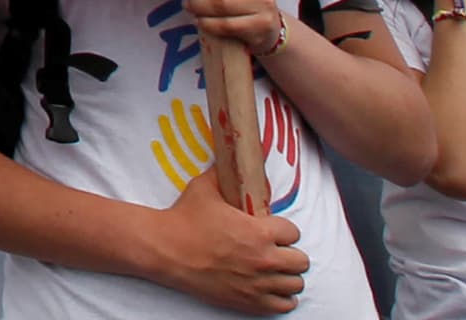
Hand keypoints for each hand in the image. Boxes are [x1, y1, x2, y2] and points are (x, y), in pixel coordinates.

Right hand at [146, 168, 307, 313]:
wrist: (164, 250)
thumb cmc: (183, 219)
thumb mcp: (204, 188)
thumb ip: (224, 175)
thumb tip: (233, 160)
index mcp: (259, 231)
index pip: (294, 233)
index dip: (283, 230)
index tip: (273, 231)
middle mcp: (264, 259)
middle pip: (301, 261)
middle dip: (290, 253)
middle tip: (275, 250)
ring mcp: (258, 284)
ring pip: (296, 284)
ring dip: (286, 276)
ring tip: (273, 270)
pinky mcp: (249, 302)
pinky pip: (284, 305)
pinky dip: (281, 297)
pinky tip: (270, 288)